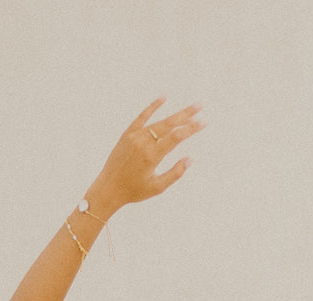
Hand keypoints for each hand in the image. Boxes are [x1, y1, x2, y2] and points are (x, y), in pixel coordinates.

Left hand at [92, 96, 204, 210]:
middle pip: (169, 125)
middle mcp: (143, 143)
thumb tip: (190, 159)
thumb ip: (175, 173)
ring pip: (158, 121)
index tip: (204, 122)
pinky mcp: (127, 134)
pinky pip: (142, 117)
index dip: (191, 129)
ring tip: (189, 110)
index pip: (176, 138)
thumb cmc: (134, 191)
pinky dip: (152, 107)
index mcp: (152, 157)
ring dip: (175, 115)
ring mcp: (134, 137)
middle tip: (200, 106)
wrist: (108, 188)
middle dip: (186, 115)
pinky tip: (164, 97)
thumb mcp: (157, 187)